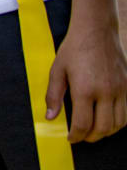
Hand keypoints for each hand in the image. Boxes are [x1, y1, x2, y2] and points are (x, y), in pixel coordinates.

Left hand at [47, 19, 126, 142]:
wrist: (96, 31)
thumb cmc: (73, 49)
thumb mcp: (57, 70)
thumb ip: (53, 95)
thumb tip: (51, 117)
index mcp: (85, 89)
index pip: (83, 124)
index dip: (76, 136)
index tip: (70, 138)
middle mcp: (105, 92)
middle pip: (103, 128)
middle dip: (91, 137)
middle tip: (81, 137)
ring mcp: (119, 89)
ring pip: (119, 124)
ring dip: (106, 132)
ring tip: (94, 131)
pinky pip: (126, 113)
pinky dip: (118, 122)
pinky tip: (107, 120)